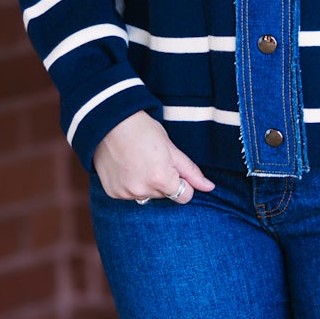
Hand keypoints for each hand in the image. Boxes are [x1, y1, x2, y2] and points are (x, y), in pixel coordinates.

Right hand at [93, 111, 214, 201]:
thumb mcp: (172, 148)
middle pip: (165, 195)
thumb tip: (210, 187)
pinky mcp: (113, 192)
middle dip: (163, 181)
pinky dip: (130, 184)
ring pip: (148, 196)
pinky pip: (130, 194)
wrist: (109, 122)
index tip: (171, 166)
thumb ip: (191, 172)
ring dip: (147, 184)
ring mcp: (125, 193)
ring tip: (137, 162)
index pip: (185, 196)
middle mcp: (142, 191)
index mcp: (161, 179)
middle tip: (152, 159)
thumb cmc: (143, 130)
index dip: (182, 181)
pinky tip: (125, 167)